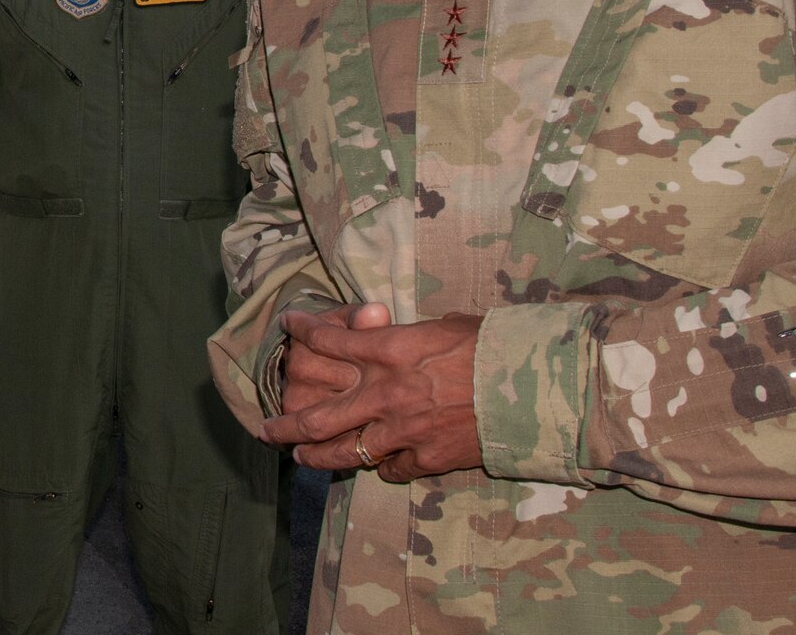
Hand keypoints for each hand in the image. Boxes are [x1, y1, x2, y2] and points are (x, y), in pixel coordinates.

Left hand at [261, 310, 484, 483]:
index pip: (326, 340)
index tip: (287, 326)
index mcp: (386, 350)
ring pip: (343, 452)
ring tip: (300, 457)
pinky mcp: (425, 458)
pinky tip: (377, 464)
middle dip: (283, 425)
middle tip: (265, 429)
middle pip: (315, 416)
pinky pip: (389, 468)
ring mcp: (402, 431)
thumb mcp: (440, 327)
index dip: (302, 331)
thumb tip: (384, 328)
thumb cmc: (491, 347)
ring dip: (317, 456)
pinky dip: (381, 466)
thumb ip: (404, 334)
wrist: (530, 389)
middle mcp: (384, 392)